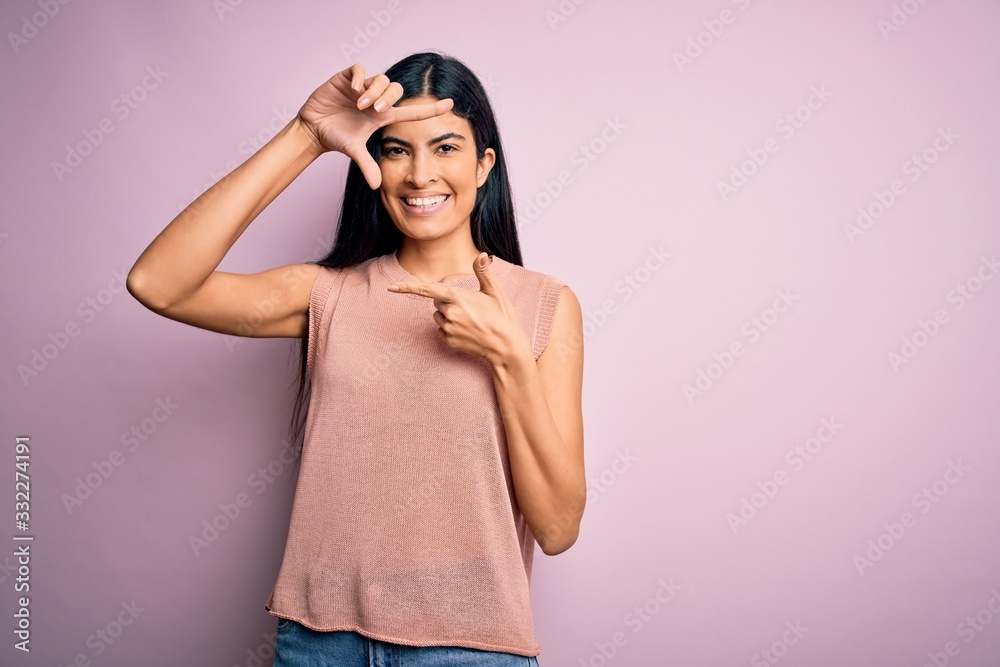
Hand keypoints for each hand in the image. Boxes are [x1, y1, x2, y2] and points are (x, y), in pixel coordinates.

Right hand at [297, 63, 453, 188]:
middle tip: (375, 110)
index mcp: (383, 115)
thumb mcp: (354, 151)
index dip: (431, 108)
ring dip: (373, 91)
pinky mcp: (346, 78)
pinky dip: (359, 76)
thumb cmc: (337, 137)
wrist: (314, 128)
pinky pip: (359, 69)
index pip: (412, 111)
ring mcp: (362, 87)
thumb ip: (367, 165)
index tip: (451, 104)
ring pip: (380, 78)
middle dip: (387, 98)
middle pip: (396, 89)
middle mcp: (376, 99)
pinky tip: (354, 88)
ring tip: (361, 104)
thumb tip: (377, 187)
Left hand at [387, 253, 529, 365]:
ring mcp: (448, 329)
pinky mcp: (448, 341)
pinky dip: (450, 329)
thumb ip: (483, 272)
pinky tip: (467, 331)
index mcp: (458, 297)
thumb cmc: (502, 317)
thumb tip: (482, 254)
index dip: (407, 287)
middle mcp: (450, 313)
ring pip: (438, 316)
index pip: (427, 289)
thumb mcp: (495, 292)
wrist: (506, 347)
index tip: (391, 287)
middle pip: (436, 302)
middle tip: (470, 308)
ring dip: (448, 316)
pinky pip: (441, 330)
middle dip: (448, 302)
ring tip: (470, 320)